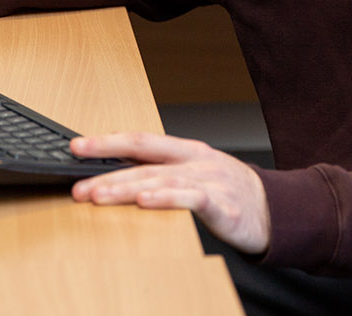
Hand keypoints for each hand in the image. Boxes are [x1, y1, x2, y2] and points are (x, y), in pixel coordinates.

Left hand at [70, 131, 270, 254]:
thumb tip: (116, 175)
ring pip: (161, 181)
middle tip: (77, 183)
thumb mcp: (195, 175)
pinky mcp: (223, 206)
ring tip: (98, 195)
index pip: (141, 141)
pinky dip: (167, 200)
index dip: (107, 143)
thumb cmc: (229, 192)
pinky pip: (191, 200)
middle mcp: (196, 161)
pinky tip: (145, 203)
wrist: (276, 210)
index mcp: (187, 151)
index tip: (76, 148)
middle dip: (107, 172)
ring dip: (126, 189)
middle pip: (145, 162)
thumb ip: (162, 173)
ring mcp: (210, 181)